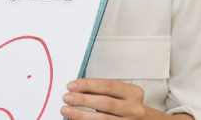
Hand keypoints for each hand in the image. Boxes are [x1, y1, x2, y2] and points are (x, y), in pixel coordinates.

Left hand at [60, 78, 190, 119]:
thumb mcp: (120, 94)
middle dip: (83, 100)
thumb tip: (75, 89)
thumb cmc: (125, 104)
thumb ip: (101, 91)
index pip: (107, 86)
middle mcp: (134, 108)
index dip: (88, 85)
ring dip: (81, 115)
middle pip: (105, 103)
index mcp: (133, 92)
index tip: (71, 85)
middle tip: (66, 97)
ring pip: (102, 119)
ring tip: (66, 110)